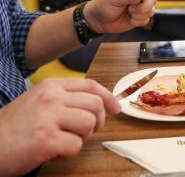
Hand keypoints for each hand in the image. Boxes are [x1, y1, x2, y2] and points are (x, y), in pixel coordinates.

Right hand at [0, 78, 119, 174]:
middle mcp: (51, 98)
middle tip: (85, 132)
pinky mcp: (46, 140)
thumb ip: (64, 98)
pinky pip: (76, 146)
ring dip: (82, 138)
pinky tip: (53, 153)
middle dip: (97, 121)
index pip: (91, 86)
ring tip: (64, 142)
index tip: (116, 108)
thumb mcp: (37, 101)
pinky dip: (68, 154)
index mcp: (51, 86)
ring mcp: (49, 118)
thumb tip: (97, 104)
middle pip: (95, 105)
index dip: (108, 97)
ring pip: (89, 124)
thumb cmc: (13, 128)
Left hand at [84, 0, 156, 33]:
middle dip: (146, 5)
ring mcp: (140, 6)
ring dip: (139, 14)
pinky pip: (146, 19)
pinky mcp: (140, 17)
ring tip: (129, 12)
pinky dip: (138, 21)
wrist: (98, 21)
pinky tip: (130, 19)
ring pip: (151, 10)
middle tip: (133, 8)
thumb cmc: (103, 5)